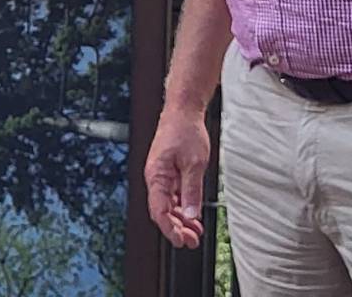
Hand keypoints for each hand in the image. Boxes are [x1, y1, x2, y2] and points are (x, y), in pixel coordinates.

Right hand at [144, 108, 211, 247]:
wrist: (183, 111)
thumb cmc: (185, 131)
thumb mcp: (194, 163)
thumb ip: (192, 190)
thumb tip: (191, 214)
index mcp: (156, 175)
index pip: (159, 211)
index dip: (170, 229)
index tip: (182, 241)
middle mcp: (155, 178)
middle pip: (163, 211)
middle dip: (177, 229)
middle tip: (193, 241)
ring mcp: (162, 176)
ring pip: (169, 205)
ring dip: (181, 220)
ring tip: (196, 232)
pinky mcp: (169, 173)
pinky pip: (173, 195)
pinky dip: (183, 207)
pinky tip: (193, 216)